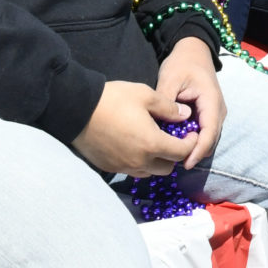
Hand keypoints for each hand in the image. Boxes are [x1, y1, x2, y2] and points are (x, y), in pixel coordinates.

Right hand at [72, 79, 192, 176]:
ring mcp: (124, 167)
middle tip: (172, 137)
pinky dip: (139, 161)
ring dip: (156, 160)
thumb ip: (168, 108)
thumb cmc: (113, 99)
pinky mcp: (110, 168)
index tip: (191, 133)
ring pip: (150, 172)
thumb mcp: (145, 95)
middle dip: (174, 154)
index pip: (181, 153)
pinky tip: (134, 144)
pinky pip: (132, 170)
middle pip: (168, 167)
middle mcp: (140, 162)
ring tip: (153, 141)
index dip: (191, 143)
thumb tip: (185, 115)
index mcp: (152, 144)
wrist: (76, 110)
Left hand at [154, 35, 224, 168]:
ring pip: (207, 139)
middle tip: (171, 162)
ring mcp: (215, 114)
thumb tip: (160, 125)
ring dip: (193, 148)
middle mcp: (218, 111)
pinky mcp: (208, 115)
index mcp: (211, 101)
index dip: (197, 150)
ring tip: (172, 156)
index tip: (183, 164)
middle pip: (210, 140)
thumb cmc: (182, 64)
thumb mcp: (170, 79)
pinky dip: (192, 141)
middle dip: (194, 153)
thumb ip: (166, 101)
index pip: (209, 132)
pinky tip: (175, 145)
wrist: (193, 52)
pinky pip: (203, 133)